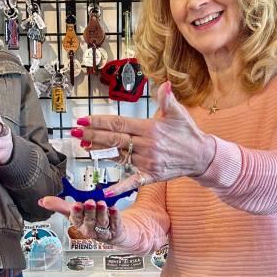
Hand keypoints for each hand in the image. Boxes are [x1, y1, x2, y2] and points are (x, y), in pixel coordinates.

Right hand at [38, 197, 125, 244]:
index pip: (76, 218)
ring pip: (102, 221)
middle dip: (89, 211)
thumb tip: (42, 201)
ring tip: (102, 203)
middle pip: (89, 220)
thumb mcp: (73, 212)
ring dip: (102, 212)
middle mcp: (90, 228)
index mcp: (78, 223)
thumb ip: (59, 205)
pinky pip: (115, 223)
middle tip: (90, 202)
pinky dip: (115, 216)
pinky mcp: (115, 230)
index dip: (76, 212)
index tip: (76, 204)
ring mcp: (103, 230)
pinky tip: (114, 208)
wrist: (111, 232)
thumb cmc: (91, 220)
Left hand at [71, 82, 215, 196]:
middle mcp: (146, 145)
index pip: (119, 123)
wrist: (201, 156)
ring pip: (119, 156)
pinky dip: (119, 188)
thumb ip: (167, 99)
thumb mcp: (178, 113)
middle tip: (75, 131)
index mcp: (149, 128)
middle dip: (92, 134)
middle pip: (114, 139)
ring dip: (100, 152)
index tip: (84, 119)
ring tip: (83, 146)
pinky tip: (105, 192)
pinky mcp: (151, 175)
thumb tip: (164, 84)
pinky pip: (133, 182)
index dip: (99, 121)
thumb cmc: (188, 133)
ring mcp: (147, 161)